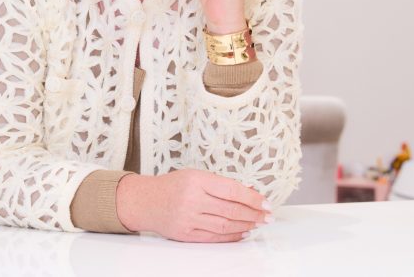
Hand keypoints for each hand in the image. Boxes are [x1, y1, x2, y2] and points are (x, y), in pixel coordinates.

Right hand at [116, 169, 271, 242]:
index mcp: (196, 180)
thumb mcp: (194, 175)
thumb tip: (249, 195)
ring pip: (225, 225)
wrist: (144, 201)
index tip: (266, 202)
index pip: (232, 190)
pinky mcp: (185, 234)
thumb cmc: (172, 186)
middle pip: (231, 210)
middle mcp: (192, 200)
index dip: (253, 198)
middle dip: (254, 214)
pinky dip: (231, 236)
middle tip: (268, 216)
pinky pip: (214, 237)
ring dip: (246, 226)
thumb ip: (219, 184)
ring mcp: (188, 219)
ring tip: (258, 224)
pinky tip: (243, 233)